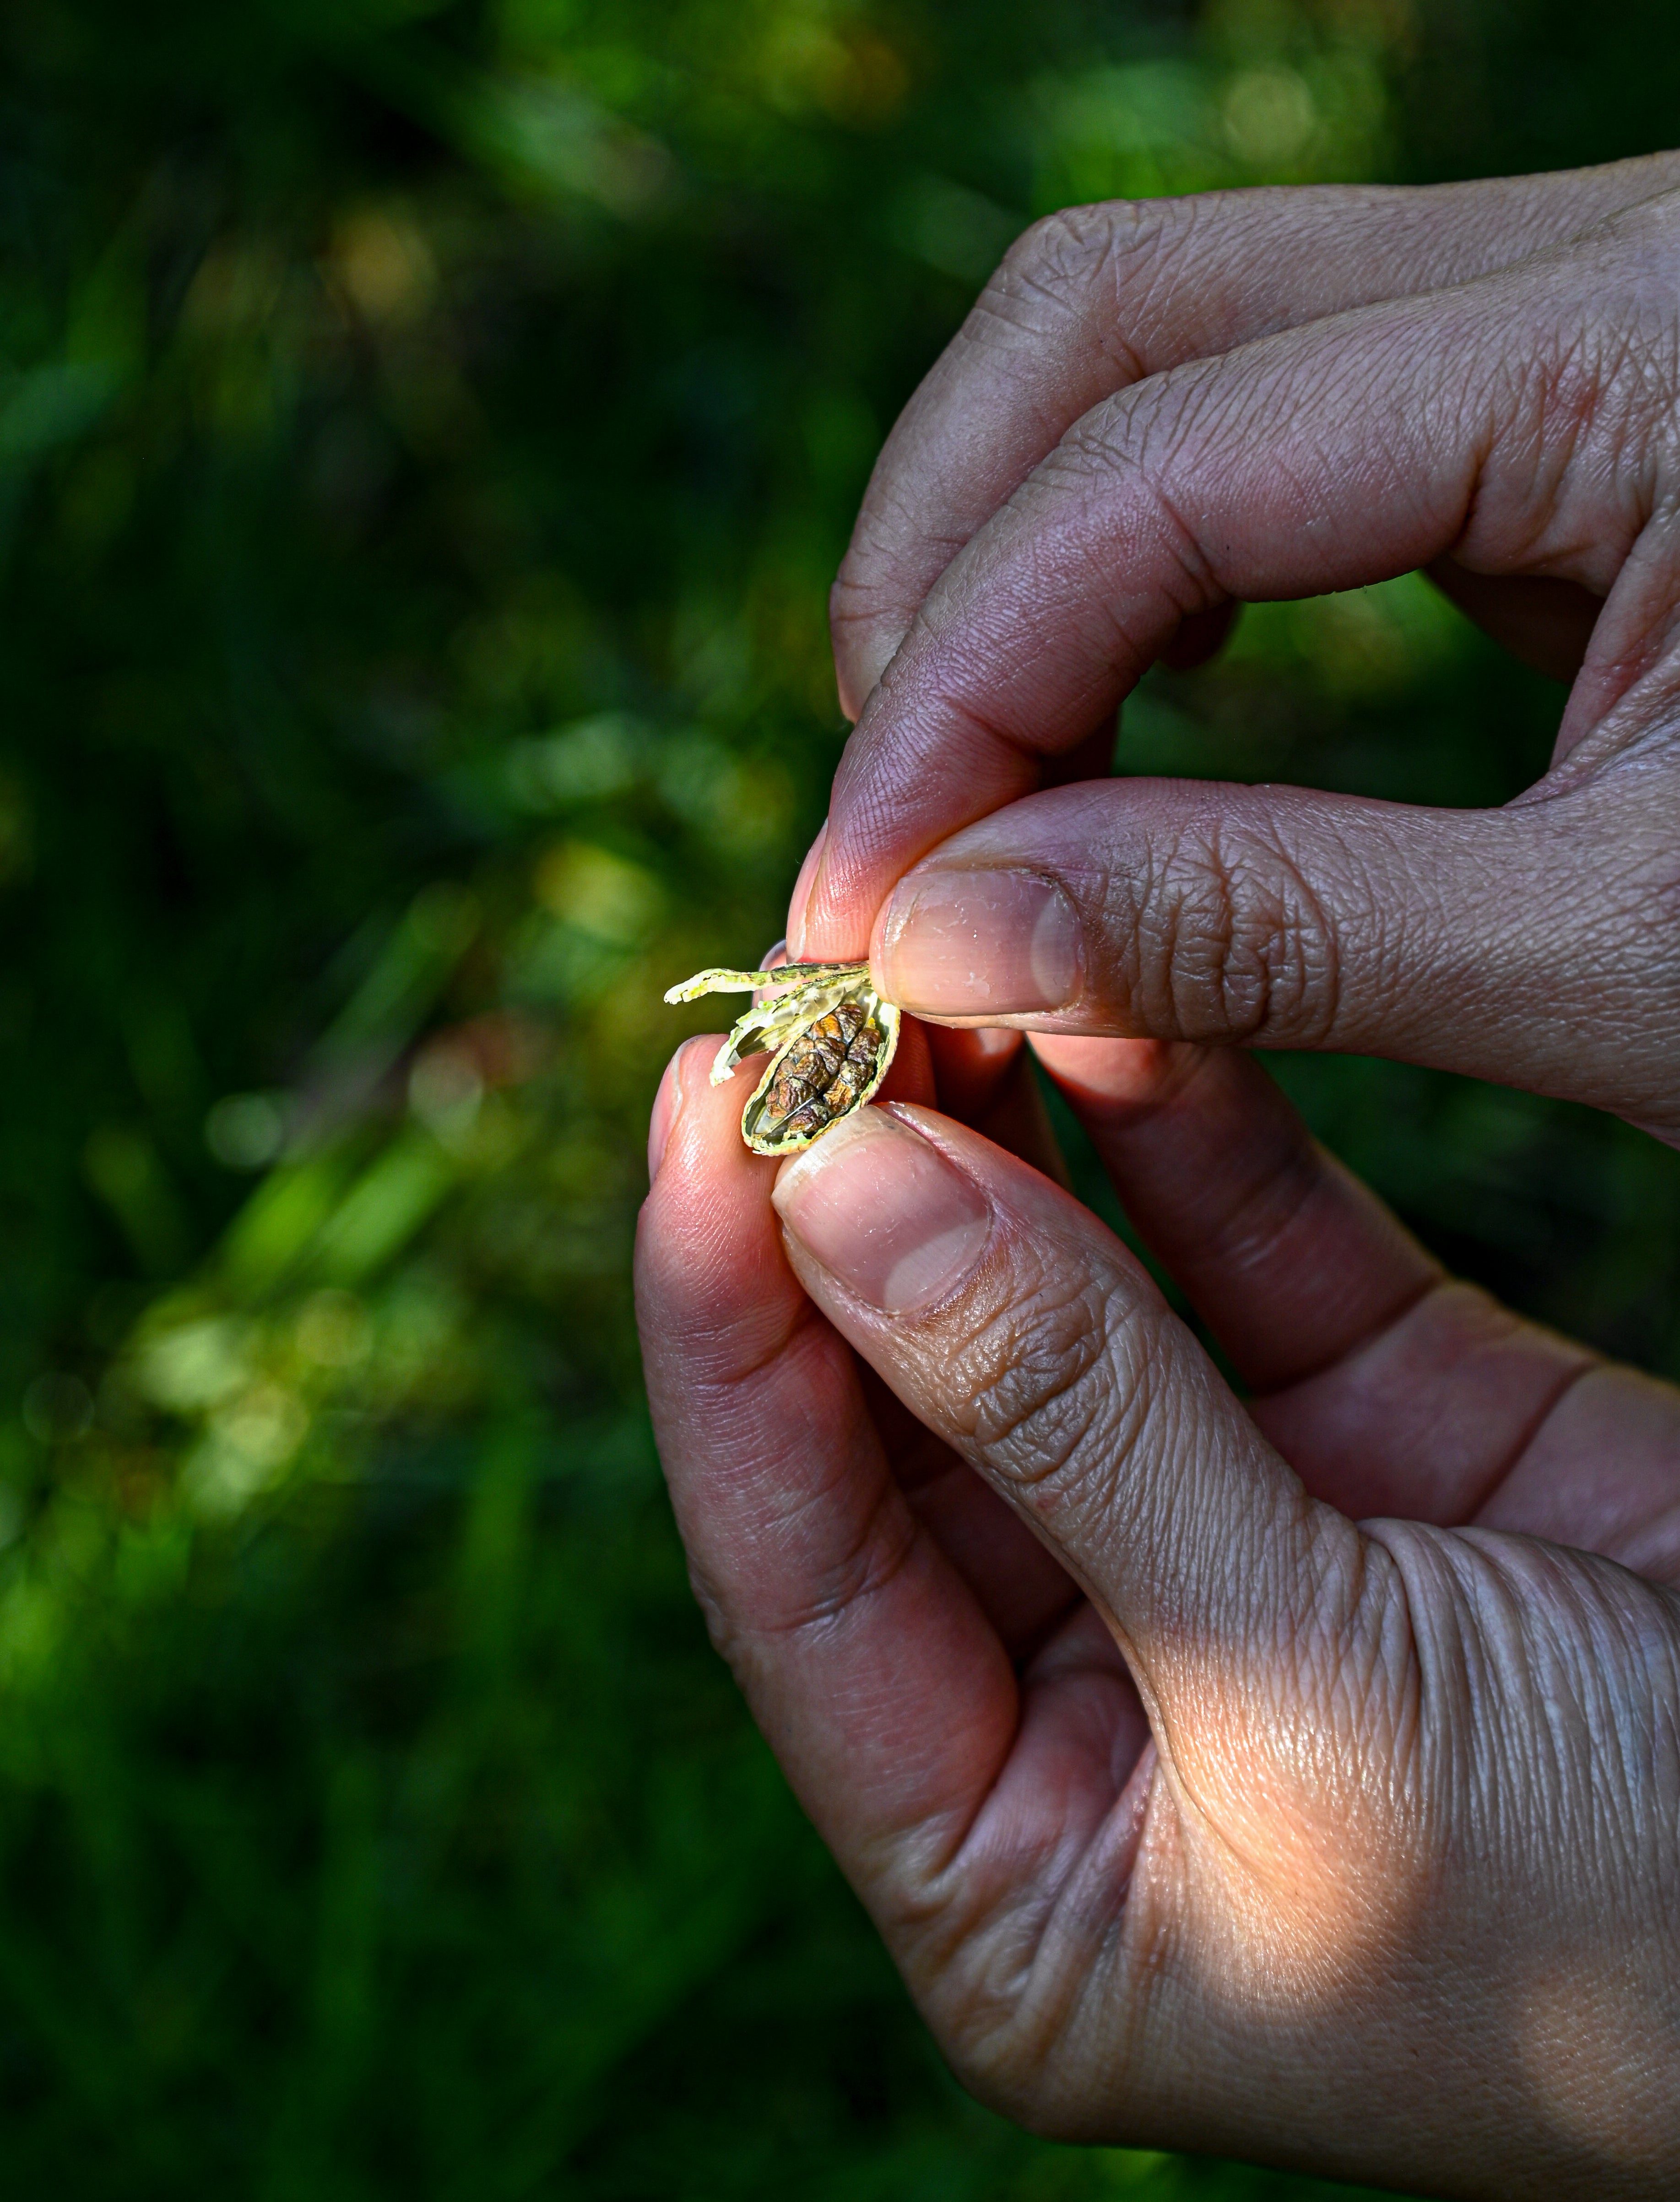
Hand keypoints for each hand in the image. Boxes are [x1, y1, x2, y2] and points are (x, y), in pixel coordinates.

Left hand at [637, 1030, 1679, 2195]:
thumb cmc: (1630, 1916)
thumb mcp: (1318, 1706)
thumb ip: (1076, 1432)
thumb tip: (841, 1194)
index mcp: (1021, 1877)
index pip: (797, 1572)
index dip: (727, 1336)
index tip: (700, 1109)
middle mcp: (1095, 1708)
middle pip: (908, 1422)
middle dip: (857, 1211)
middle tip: (804, 997)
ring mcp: (1229, 1550)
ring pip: (1064, 1312)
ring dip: (1002, 1138)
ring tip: (929, 954)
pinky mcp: (1372, 1430)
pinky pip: (1236, 1255)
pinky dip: (1174, 1125)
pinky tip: (1100, 991)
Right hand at [786, 153, 1679, 1140]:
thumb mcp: (1644, 961)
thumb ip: (1276, 930)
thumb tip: (952, 935)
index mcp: (1658, 338)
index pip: (1169, 454)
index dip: (962, 685)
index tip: (861, 904)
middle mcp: (1598, 260)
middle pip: (1123, 315)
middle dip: (946, 576)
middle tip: (890, 833)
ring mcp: (1567, 323)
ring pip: (1173, 355)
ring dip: (1021, 576)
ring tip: (971, 807)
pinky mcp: (1553, 423)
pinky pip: (1268, 442)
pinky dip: (1143, 597)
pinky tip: (1110, 752)